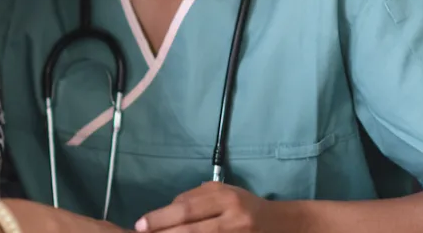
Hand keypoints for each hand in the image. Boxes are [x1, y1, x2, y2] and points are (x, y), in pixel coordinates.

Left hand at [136, 182, 272, 232]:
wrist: (282, 224)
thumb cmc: (247, 206)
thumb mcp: (224, 193)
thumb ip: (196, 198)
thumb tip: (166, 210)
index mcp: (225, 197)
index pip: (186, 208)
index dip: (161, 217)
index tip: (140, 224)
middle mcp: (232, 217)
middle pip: (190, 228)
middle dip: (163, 232)